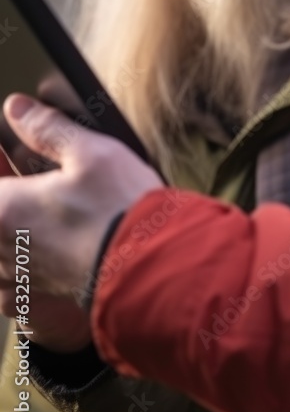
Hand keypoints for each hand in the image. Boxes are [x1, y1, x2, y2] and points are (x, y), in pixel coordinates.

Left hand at [0, 95, 162, 344]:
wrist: (152, 268)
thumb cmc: (121, 212)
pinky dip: (16, 272)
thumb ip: (48, 129)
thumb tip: (17, 109)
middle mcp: (1, 249)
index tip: (10, 159)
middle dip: (9, 198)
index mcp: (4, 210)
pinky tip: (42, 256)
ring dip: (11, 237)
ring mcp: (17, 280)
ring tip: (42, 221)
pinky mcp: (35, 302)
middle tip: (36, 186)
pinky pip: (8, 289)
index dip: (1, 167)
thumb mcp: (92, 153)